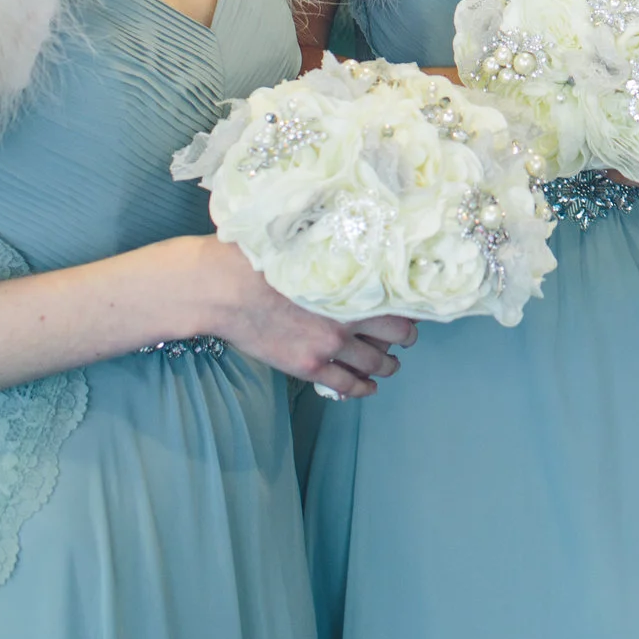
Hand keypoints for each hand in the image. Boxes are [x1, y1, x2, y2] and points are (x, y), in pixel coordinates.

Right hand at [179, 236, 418, 396]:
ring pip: (376, 364)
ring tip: (389, 364)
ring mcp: (329, 345)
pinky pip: (347, 385)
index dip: (412, 307)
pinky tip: (367, 388)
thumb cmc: (262, 260)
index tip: (414, 308)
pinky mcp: (308, 366)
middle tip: (405, 339)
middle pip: (398, 335)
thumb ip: (338, 259)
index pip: (401, 300)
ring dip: (387, 365)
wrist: (225, 288)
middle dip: (405, 339)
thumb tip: (357, 250)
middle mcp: (348, 317)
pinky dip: (362, 389)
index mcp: (351, 285)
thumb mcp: (310, 250)